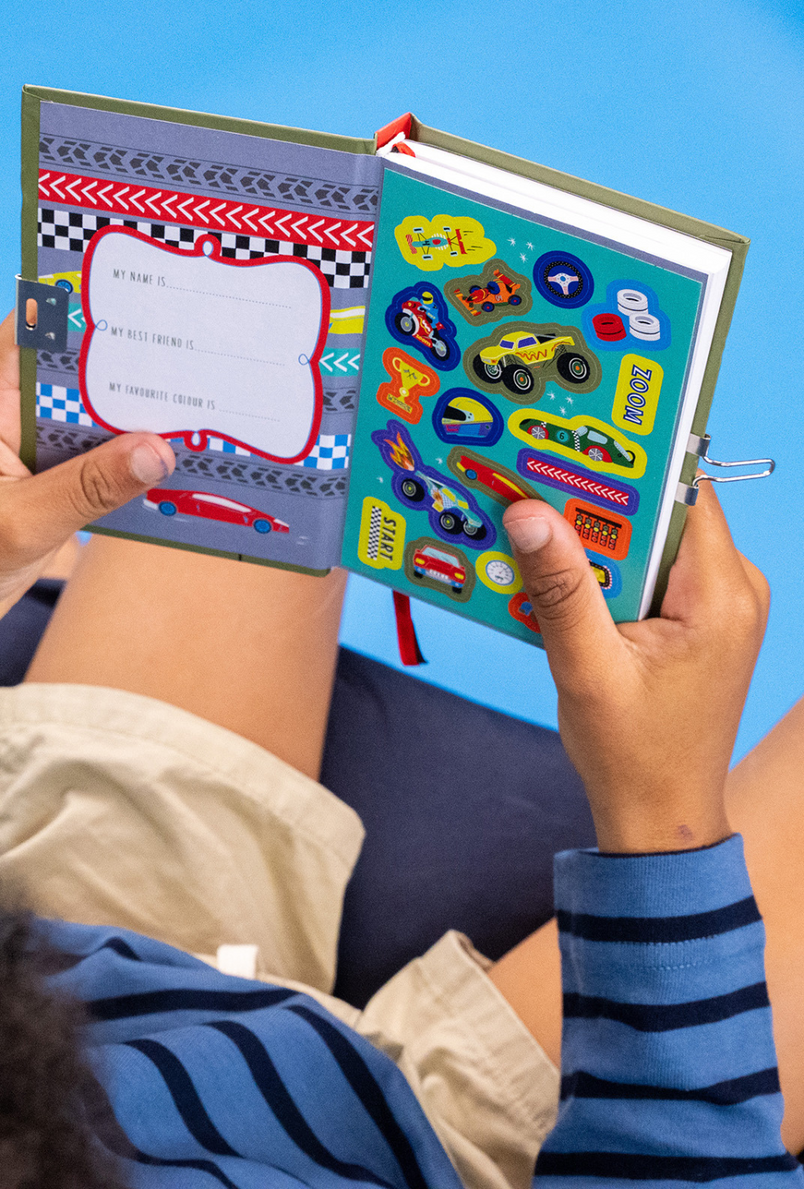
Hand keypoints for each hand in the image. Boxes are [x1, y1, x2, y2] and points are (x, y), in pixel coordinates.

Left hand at [0, 312, 174, 755]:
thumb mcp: (21, 526)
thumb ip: (89, 487)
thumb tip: (160, 450)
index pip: (38, 323)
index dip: (90, 301)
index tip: (151, 293)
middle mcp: (8, 408)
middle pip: (77, 363)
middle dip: (132, 358)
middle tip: (201, 351)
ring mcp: (27, 443)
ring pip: (92, 411)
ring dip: (137, 413)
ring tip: (203, 404)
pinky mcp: (43, 477)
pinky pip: (94, 455)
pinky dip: (128, 457)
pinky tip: (173, 463)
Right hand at [502, 483, 768, 852]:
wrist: (660, 812)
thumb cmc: (630, 751)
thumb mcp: (584, 668)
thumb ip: (560, 588)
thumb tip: (528, 513)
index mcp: (720, 596)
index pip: (680, 494)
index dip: (622, 466)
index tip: (562, 449)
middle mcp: (733, 590)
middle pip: (661, 512)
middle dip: (594, 502)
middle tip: (531, 491)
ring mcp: (720, 604)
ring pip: (651, 540)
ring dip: (594, 538)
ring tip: (537, 533)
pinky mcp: (700, 619)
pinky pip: (650, 570)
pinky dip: (606, 569)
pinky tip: (560, 578)